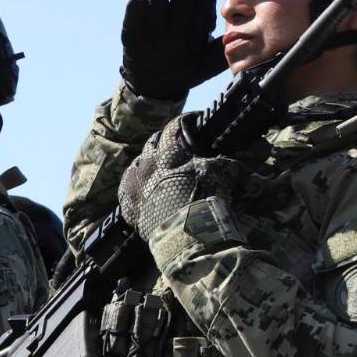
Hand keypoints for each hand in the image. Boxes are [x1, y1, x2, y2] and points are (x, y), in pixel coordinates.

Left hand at [118, 121, 245, 268]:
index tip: (196, 122)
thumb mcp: (222, 173)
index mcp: (168, 151)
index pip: (174, 127)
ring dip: (147, 163)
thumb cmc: (205, 199)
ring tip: (159, 169)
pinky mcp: (129, 207)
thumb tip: (230, 159)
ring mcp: (134, 186)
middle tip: (178, 146)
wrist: (187, 234)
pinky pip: (127, 191)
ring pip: (136, 165)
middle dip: (165, 141)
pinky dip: (136, 187)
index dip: (187, 122)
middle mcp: (147, 164)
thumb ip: (222, 161)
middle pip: (152, 143)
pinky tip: (146, 190)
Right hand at [121, 0, 226, 98]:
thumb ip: (221, 51)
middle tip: (183, 4)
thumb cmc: (188, 70)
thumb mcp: (208, 65)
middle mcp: (177, 8)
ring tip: (161, 15)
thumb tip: (233, 37)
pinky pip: (135, 2)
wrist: (158, 84)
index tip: (204, 9)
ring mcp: (155, 12)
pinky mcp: (133, 21)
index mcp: (198, 15)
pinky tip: (144, 24)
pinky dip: (139, 8)